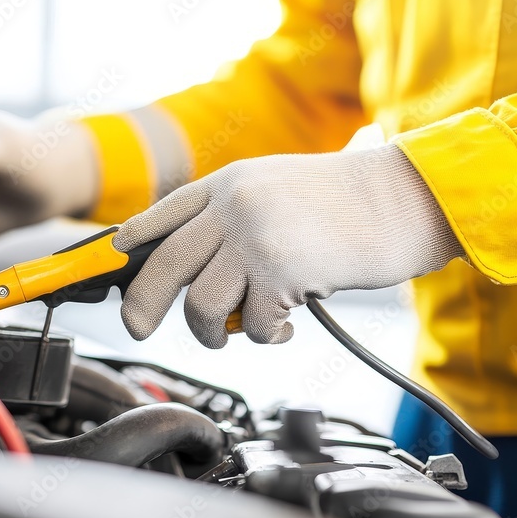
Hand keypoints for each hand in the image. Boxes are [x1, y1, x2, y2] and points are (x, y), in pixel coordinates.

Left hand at [112, 145, 462, 347]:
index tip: (111, 261)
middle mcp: (232, 206)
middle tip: (139, 328)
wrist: (405, 197)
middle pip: (164, 266)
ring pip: (201, 305)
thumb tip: (196, 267)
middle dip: (142, 306)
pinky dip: (266, 334)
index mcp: (228, 183)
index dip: (129, 241)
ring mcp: (254, 237)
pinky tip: (287, 323)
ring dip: (214, 331)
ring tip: (241, 329)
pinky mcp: (280, 271)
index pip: (162, 214)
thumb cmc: (348, 202)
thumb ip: (233, 217)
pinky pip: (251, 323)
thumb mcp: (277, 190)